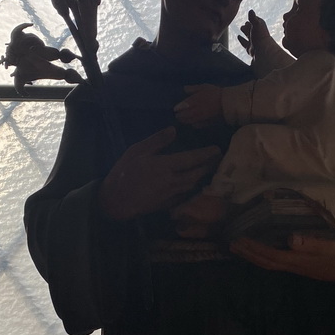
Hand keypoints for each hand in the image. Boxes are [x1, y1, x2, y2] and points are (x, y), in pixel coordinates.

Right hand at [98, 127, 220, 219]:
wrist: (116, 200)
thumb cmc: (124, 172)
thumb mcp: (137, 150)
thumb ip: (157, 140)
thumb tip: (174, 130)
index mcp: (165, 165)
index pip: (192, 159)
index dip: (206, 154)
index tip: (216, 149)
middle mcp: (172, 181)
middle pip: (197, 173)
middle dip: (209, 166)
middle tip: (218, 159)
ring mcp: (171, 194)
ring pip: (193, 184)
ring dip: (203, 176)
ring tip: (209, 169)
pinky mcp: (168, 204)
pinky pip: (185, 194)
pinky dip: (192, 187)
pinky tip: (194, 183)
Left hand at [174, 85, 223, 126]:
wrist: (228, 102)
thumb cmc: (216, 93)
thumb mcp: (204, 87)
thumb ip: (194, 89)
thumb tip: (184, 88)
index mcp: (196, 99)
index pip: (184, 105)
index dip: (178, 108)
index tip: (175, 109)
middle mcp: (198, 109)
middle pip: (186, 114)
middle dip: (180, 116)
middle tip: (177, 116)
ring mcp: (202, 117)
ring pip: (191, 120)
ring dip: (185, 121)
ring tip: (182, 120)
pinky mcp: (208, 122)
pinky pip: (198, 125)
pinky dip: (194, 125)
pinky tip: (192, 124)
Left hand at [229, 234, 334, 281]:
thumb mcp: (330, 247)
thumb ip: (312, 243)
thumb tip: (291, 239)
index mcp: (297, 259)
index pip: (271, 254)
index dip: (255, 248)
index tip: (241, 239)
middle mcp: (291, 264)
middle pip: (264, 261)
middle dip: (247, 253)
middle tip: (231, 242)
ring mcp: (292, 266)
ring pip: (266, 263)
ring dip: (250, 256)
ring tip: (236, 247)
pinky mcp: (294, 265)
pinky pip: (272, 261)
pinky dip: (260, 256)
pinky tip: (254, 251)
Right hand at [237, 9, 269, 56]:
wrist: (262, 50)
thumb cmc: (260, 36)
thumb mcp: (256, 24)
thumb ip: (252, 17)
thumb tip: (251, 10)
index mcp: (260, 27)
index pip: (256, 21)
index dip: (252, 19)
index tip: (249, 17)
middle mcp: (257, 34)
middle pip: (252, 28)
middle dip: (248, 25)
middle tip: (244, 24)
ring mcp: (253, 41)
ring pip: (248, 35)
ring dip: (245, 31)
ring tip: (241, 28)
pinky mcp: (250, 48)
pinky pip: (244, 42)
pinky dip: (241, 39)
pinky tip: (238, 36)